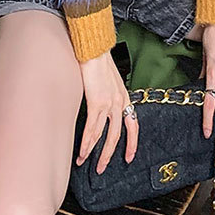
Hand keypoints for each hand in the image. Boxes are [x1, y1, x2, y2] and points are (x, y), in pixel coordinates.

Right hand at [75, 50, 138, 173]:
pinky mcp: (97, 101)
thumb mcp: (109, 77)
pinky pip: (92, 128)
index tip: (129, 156)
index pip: (132, 124)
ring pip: (104, 135)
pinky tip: (82, 150)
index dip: (132, 143)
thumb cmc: (97, 58)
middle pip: (117, 135)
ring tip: (85, 161)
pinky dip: (87, 141)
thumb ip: (108, 91)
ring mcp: (109, 102)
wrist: (94, 47)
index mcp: (123, 95)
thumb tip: (101, 102)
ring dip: (94, 151)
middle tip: (101, 167)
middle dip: (109, 154)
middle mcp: (119, 101)